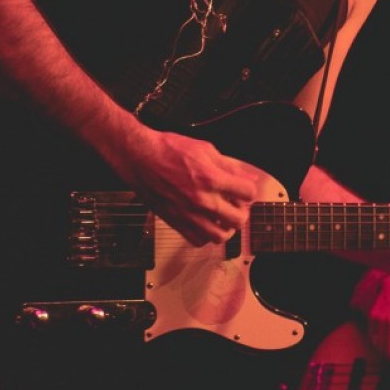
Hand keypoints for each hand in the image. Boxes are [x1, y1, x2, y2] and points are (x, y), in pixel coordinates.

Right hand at [119, 126, 258, 247]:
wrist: (140, 157)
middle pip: (239, 219)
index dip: (249, 190)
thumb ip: (229, 165)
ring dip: (226, 227)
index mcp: (211, 179)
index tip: (244, 188)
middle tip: (236, 203)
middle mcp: (202, 200)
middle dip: (242, 210)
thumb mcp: (205, 149)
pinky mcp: (176, 222)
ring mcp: (189, 214)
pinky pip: (198, 241)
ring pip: (220, 236)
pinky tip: (205, 223)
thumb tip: (247, 176)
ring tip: (223, 216)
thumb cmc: (169, 150)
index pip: (248, 193)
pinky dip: (206, 235)